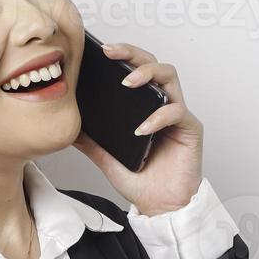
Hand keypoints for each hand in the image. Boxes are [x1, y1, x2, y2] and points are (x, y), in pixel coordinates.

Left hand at [72, 40, 203, 215]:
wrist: (161, 207)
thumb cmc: (141, 181)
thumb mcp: (106, 158)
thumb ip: (91, 140)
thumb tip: (67, 126)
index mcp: (145, 106)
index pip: (136, 69)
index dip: (121, 55)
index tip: (99, 50)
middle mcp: (163, 104)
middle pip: (154, 63)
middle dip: (132, 53)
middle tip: (110, 52)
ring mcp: (178, 115)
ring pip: (170, 76)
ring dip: (147, 74)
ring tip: (127, 83)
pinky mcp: (191, 129)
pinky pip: (177, 112)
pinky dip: (158, 117)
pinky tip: (142, 127)